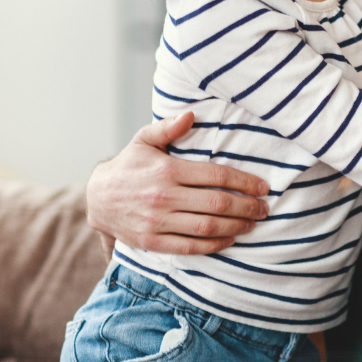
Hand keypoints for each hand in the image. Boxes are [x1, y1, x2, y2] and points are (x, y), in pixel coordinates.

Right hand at [86, 112, 269, 255]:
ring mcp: (158, 222)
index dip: (244, 181)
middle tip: (264, 208)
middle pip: (217, 203)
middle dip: (247, 207)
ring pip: (207, 227)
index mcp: (167, 170)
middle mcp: (164, 197)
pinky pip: (189, 247)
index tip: (263, 186)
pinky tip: (229, 240)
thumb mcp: (144, 140)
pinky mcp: (152, 241)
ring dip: (236, 227)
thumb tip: (191, 114)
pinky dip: (213, 245)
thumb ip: (168, 127)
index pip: (216, 175)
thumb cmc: (128, 166)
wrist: (96, 198)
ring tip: (252, 224)